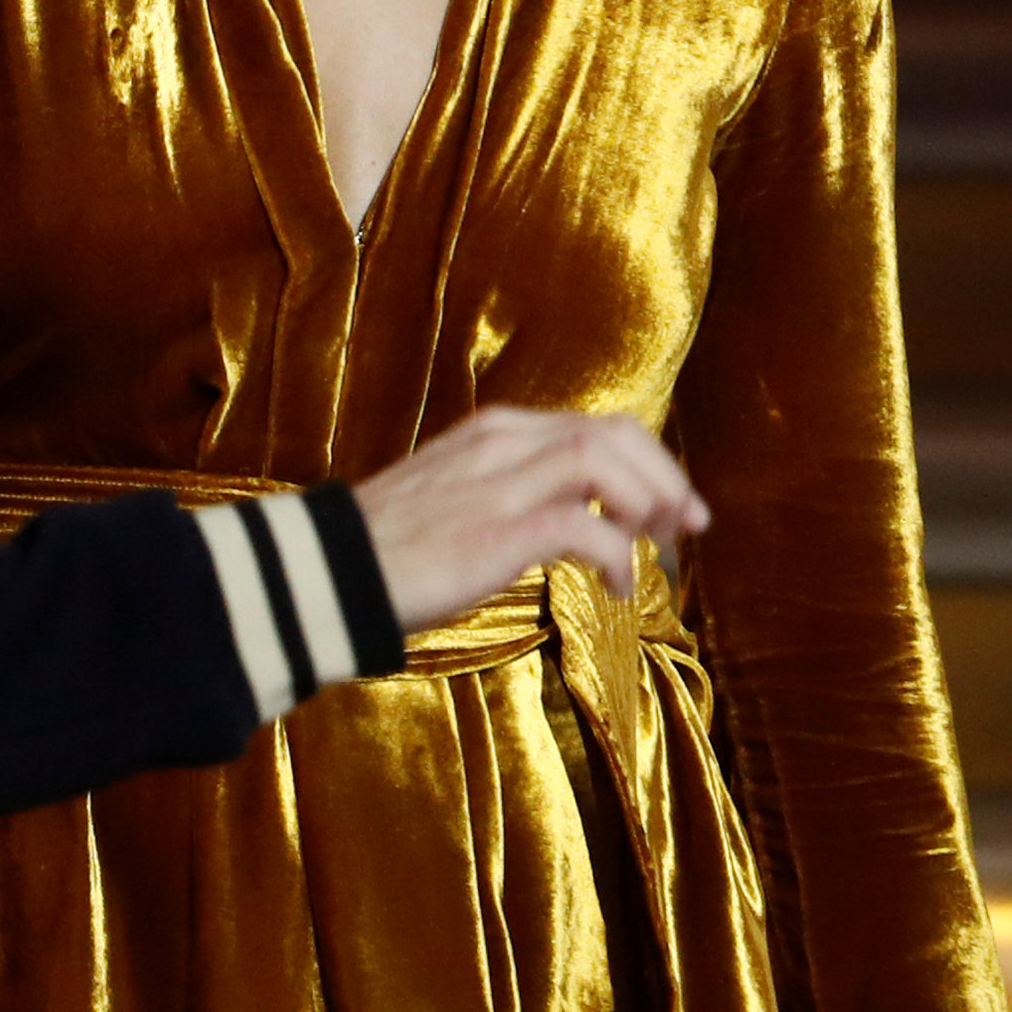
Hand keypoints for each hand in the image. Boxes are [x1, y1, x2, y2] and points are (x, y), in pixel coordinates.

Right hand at [352, 406, 710, 633]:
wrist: (326, 574)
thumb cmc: (390, 549)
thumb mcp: (458, 498)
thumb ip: (513, 490)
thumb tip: (574, 517)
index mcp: (495, 432)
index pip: (598, 424)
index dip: (651, 462)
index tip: (673, 508)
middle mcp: (501, 444)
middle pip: (615, 433)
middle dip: (665, 476)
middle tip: (685, 527)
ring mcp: (496, 484)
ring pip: (604, 460)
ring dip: (648, 503)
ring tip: (654, 551)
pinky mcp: (494, 531)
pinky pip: (583, 526)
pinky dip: (616, 554)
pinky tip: (616, 587)